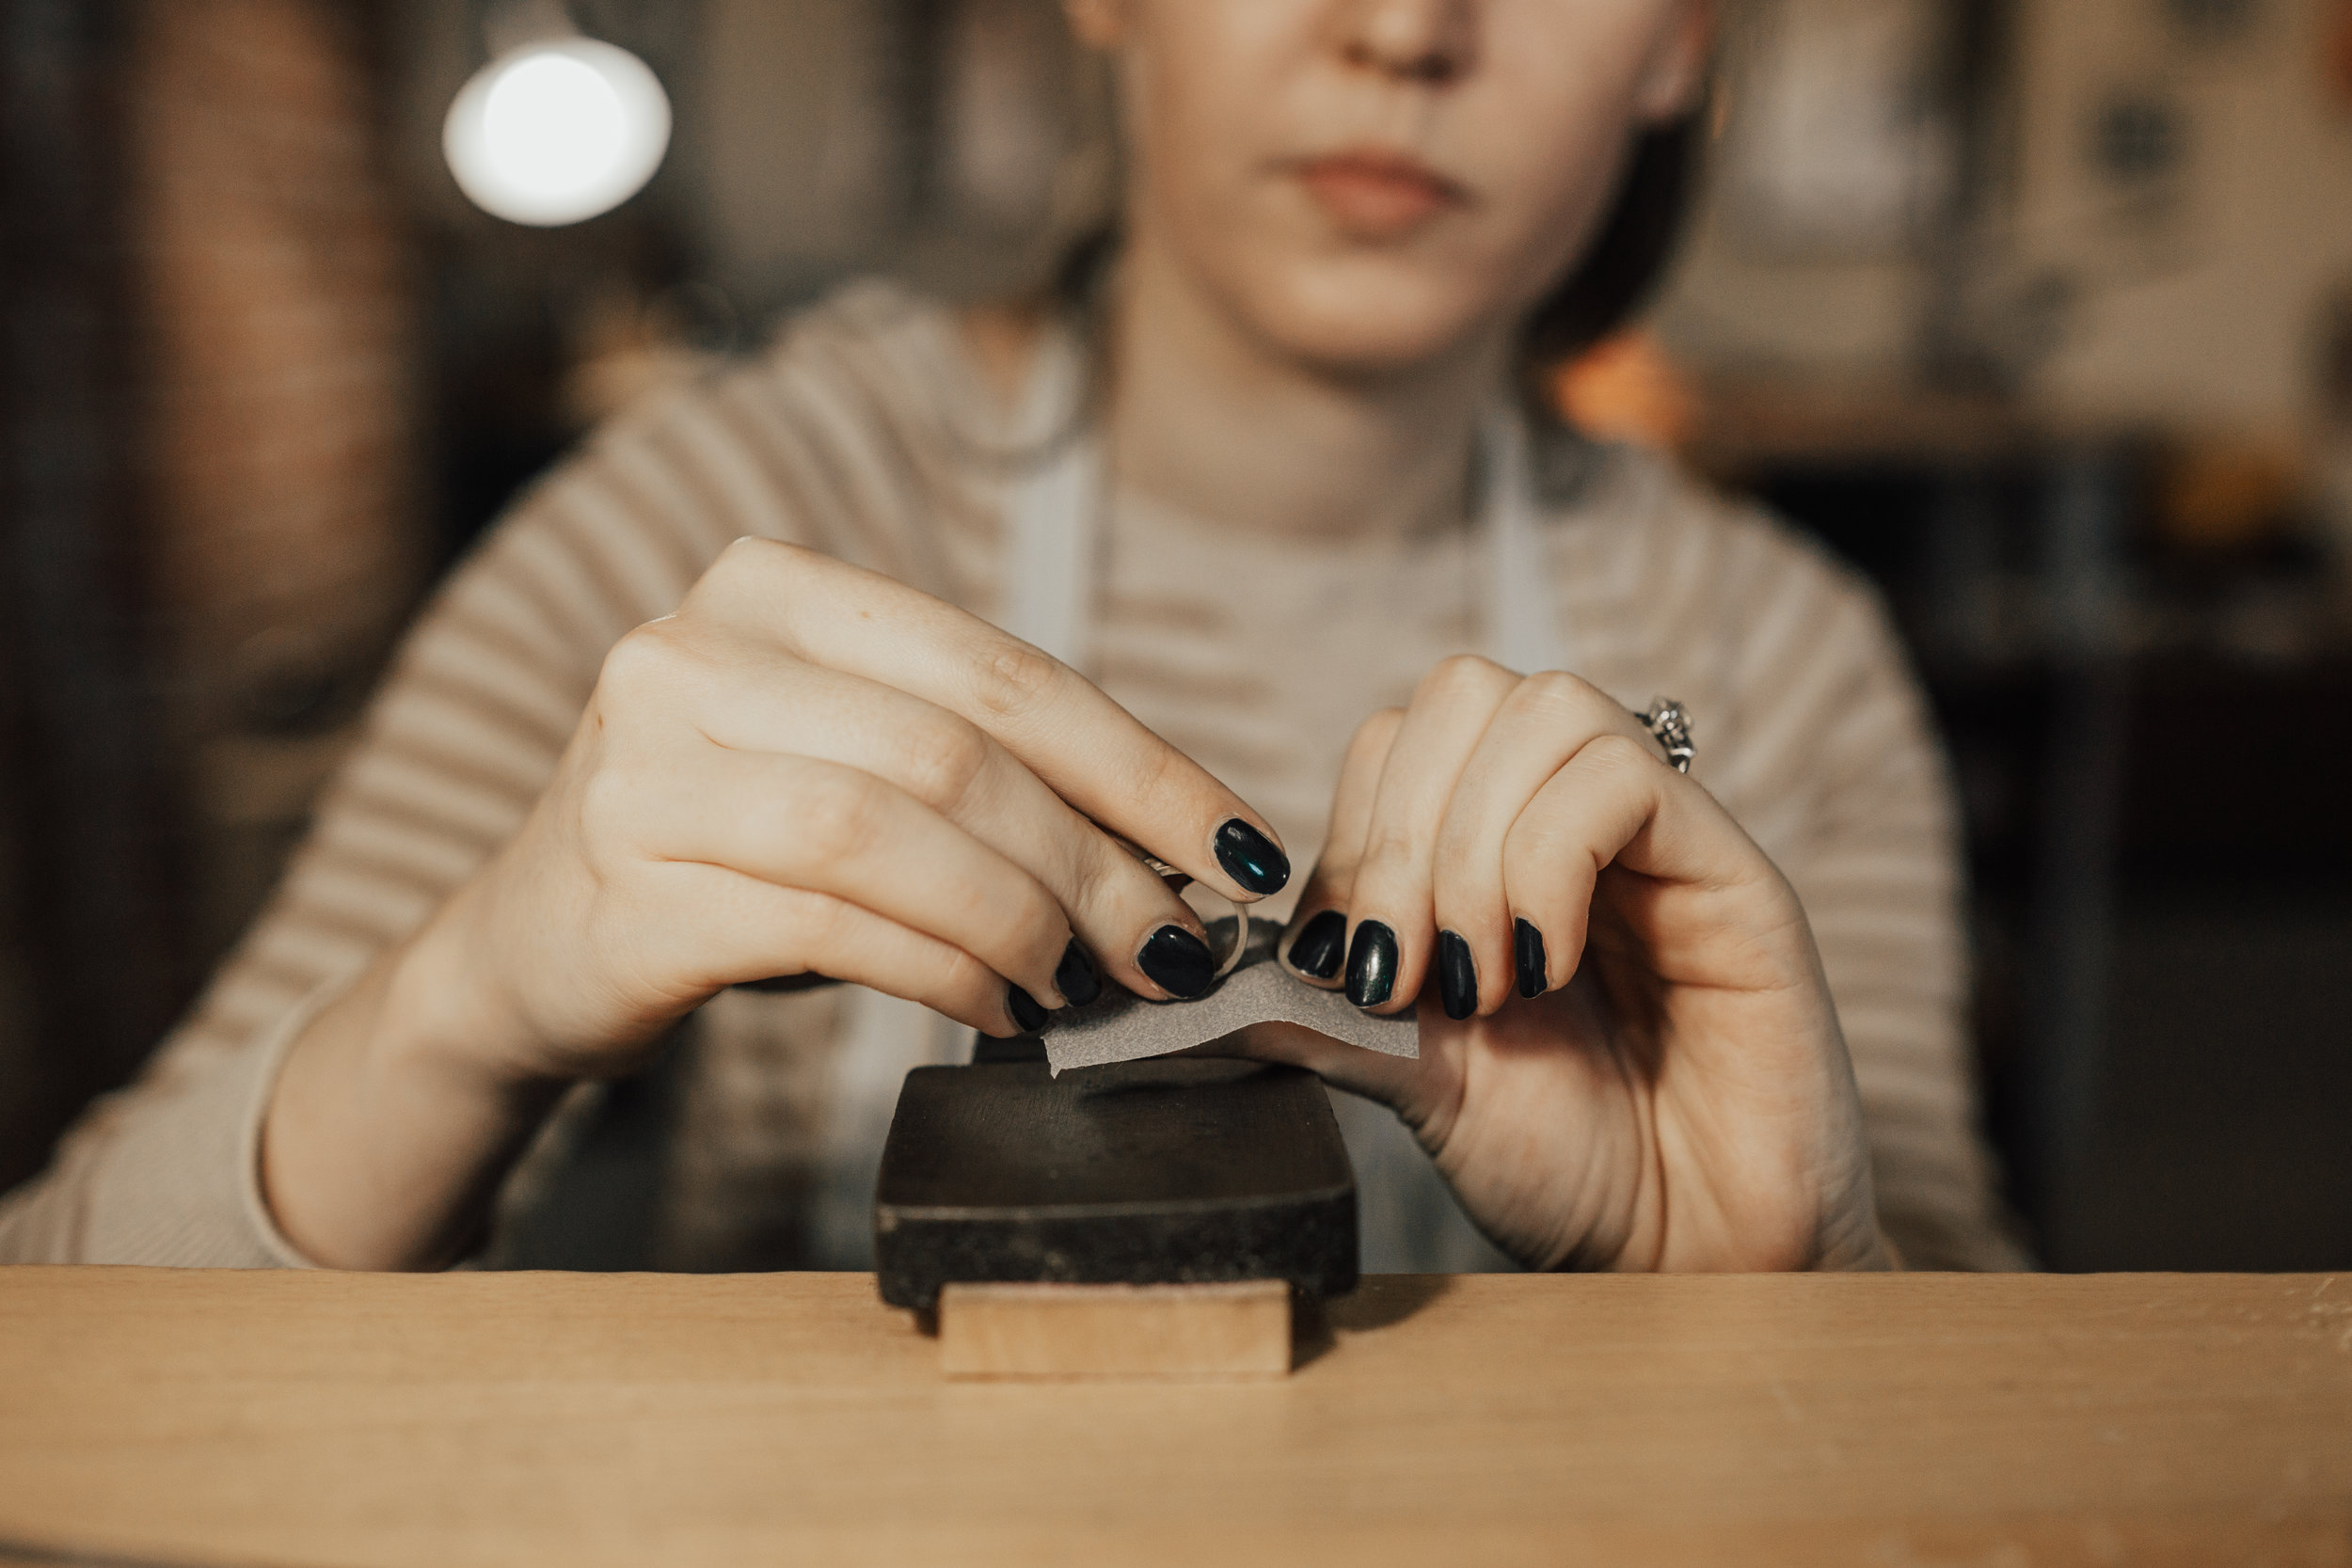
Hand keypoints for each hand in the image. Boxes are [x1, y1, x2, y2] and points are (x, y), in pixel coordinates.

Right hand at [264, 538, 1291, 1267]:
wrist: (527, 949)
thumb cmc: (728, 852)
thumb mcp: (843, 767)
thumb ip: (975, 774)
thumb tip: (1176, 860)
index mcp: (770, 591)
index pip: (998, 670)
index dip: (1140, 767)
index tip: (1240, 851)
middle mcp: (690, 652)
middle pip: (954, 753)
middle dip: (1096, 864)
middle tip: (1172, 951)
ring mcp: (643, 767)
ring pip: (893, 834)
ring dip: (1024, 923)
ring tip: (1081, 986)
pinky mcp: (627, 888)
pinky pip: (831, 925)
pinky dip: (942, 972)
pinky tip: (995, 1008)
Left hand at [1243, 656, 1887, 1272]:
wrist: (1694, 1254)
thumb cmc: (1570, 1166)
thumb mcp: (1413, 1080)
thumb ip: (1314, 1015)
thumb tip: (1188, 986)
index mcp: (1490, 846)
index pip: (1392, 741)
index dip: (1350, 838)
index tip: (1345, 972)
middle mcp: (1573, 815)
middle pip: (1460, 693)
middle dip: (1400, 834)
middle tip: (1405, 974)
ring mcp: (1657, 830)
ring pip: (1543, 708)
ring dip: (1475, 850)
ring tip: (1484, 982)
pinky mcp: (1731, 865)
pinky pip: (1621, 778)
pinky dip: (1550, 866)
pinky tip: (1543, 967)